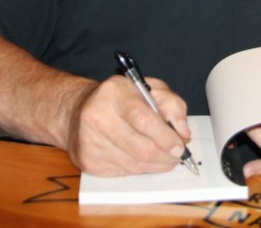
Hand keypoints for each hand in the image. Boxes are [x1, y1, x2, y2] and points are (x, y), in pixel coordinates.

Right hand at [65, 74, 191, 176]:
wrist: (77, 111)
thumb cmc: (119, 100)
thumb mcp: (149, 89)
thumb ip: (172, 104)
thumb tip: (183, 132)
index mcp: (114, 91)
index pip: (144, 119)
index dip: (166, 137)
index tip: (179, 146)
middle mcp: (97, 115)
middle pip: (141, 148)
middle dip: (165, 155)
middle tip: (176, 156)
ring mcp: (89, 139)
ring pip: (135, 164)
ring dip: (156, 165)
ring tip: (164, 158)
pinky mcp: (87, 159)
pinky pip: (124, 172)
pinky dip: (140, 169)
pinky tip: (142, 159)